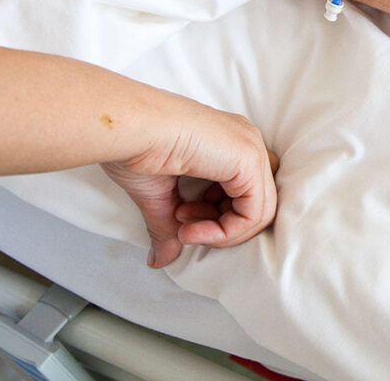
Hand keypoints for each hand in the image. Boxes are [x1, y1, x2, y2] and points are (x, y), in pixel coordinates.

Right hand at [102, 98, 278, 267]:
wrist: (128, 129)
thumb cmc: (138, 148)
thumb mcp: (160, 197)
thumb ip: (170, 227)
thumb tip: (160, 260)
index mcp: (231, 145)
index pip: (246, 195)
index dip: (217, 220)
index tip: (180, 224)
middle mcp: (247, 143)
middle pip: (256, 204)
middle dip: (221, 227)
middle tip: (183, 228)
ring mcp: (251, 148)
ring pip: (261, 212)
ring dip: (221, 233)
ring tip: (182, 228)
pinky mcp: (249, 159)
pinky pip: (255, 212)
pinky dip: (226, 231)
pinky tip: (190, 228)